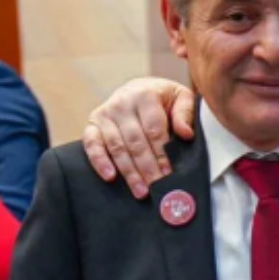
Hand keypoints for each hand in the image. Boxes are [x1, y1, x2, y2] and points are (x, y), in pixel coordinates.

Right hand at [82, 77, 195, 197]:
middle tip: (156, 187)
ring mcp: (105, 114)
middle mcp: (122, 103)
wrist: (138, 88)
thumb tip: (186, 134)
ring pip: (117, 147)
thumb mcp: (180, 97)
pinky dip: (99, 161)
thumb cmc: (163, 97)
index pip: (154, 130)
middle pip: (135, 142)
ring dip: (128, 171)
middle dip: (147, 167)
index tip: (168, 173)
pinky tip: (110, 176)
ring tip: (140, 190)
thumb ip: (185, 113)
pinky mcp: (93, 124)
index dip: (162, 153)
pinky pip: (92, 144)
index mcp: (145, 95)